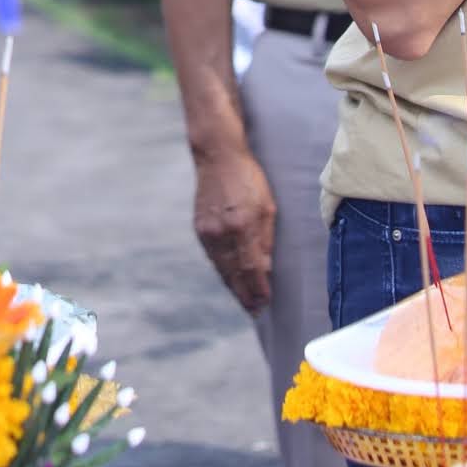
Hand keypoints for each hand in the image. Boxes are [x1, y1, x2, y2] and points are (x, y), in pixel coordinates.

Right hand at [193, 148, 275, 313]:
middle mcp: (222, 232)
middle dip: (245, 294)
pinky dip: (222, 270)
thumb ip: (265, 240)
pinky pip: (212, 256)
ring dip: (233, 286)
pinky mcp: (199, 227)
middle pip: (234, 273)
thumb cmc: (248, 178)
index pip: (252, 268)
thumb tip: (265, 268)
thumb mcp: (267, 207)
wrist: (217, 156)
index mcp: (242, 226)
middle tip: (255, 311)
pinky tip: (230, 278)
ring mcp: (207, 230)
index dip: (259, 289)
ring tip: (244, 300)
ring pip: (221, 268)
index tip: (265, 303)